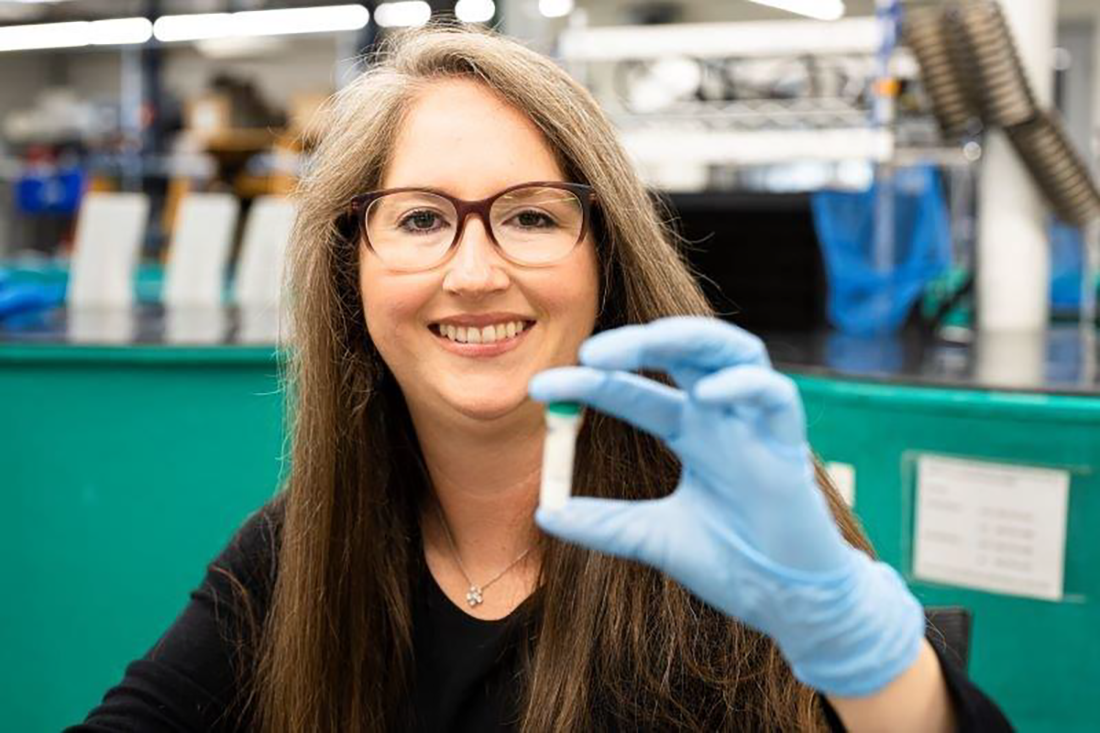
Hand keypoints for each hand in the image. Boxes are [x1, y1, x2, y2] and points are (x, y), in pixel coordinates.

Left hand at [529, 317, 922, 696]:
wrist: (787, 605)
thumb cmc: (732, 563)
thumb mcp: (651, 539)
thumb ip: (603, 524)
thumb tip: (543, 512)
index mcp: (690, 432)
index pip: (633, 391)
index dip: (589, 385)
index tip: (542, 390)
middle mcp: (721, 418)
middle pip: (682, 353)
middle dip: (636, 344)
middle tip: (587, 353)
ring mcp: (756, 426)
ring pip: (734, 351)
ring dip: (689, 338)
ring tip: (644, 343)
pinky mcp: (790, 446)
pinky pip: (776, 397)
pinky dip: (745, 386)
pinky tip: (707, 397)